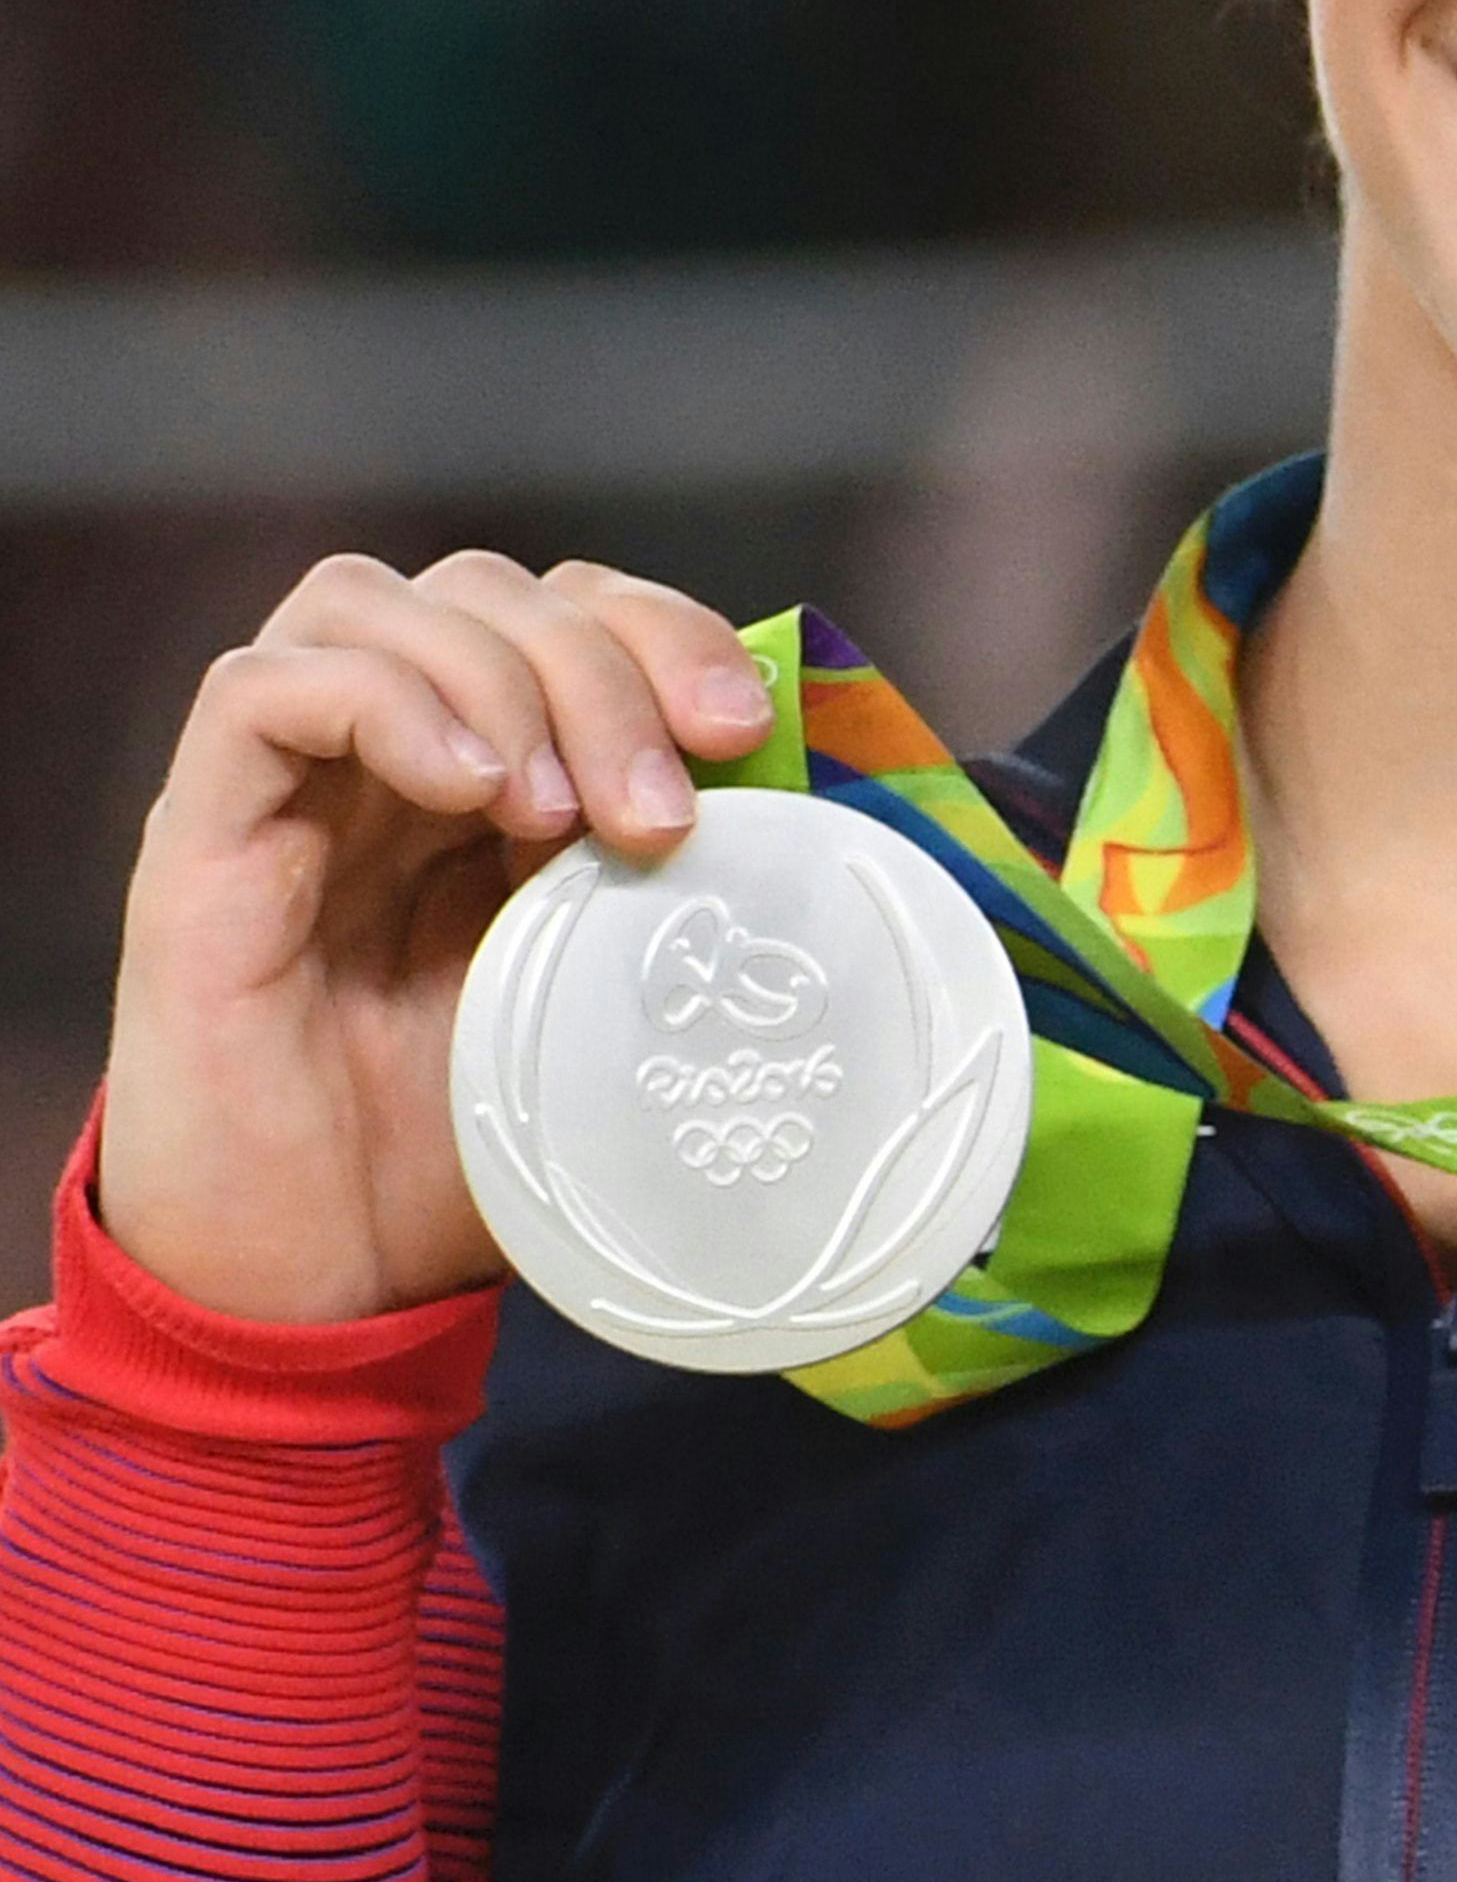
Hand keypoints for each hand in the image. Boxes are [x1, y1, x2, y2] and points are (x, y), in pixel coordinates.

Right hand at [101, 551, 772, 1327]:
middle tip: (664, 810)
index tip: (745, 730)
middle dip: (605, 667)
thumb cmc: (471, 1154)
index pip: (571, 610)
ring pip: (371, 602)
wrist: (325, 1290)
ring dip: (503, 681)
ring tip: (560, 822)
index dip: (663, 631)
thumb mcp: (620, 1007)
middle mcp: (386, 763)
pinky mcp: (201, 842)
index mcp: (493, 782)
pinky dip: (385, 703)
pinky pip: (261, 689)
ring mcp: (290, 793)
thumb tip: (829, 827)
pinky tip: (469, 795)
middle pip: (488, 591)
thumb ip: (686, 904)